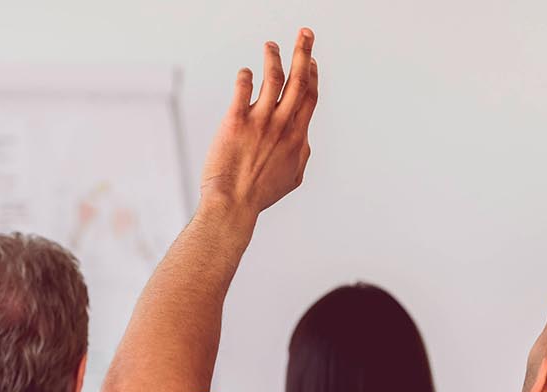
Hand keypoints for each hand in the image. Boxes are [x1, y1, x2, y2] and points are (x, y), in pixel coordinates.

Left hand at [197, 28, 318, 226]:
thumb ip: (300, 153)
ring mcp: (260, 122)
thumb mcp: (292, 177)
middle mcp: (281, 125)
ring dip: (274, 58)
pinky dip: (246, 76)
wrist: (234, 204)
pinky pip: (243, 89)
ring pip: (273, 79)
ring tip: (271, 45)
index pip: (309, 97)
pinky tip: (246, 72)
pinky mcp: (236, 121)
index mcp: (297, 136)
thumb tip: (303, 139)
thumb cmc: (260, 194)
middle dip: (304, 52)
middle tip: (305, 33)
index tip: (312, 61)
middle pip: (299, 80)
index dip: (312, 75)